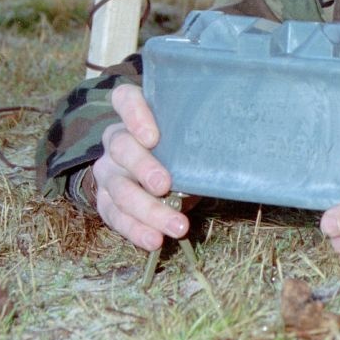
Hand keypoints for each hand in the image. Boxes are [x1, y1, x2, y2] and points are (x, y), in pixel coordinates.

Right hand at [90, 84, 189, 250]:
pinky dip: (135, 230)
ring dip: (147, 209)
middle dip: (143, 167)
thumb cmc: (181, 148)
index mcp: (134, 113)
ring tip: (175, 226)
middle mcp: (116, 139)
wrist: (162, 175)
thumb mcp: (189, 138)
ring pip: (119, 188)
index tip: (153, 137)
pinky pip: (115, 216)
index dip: (135, 115)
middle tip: (164, 185)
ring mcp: (108, 171)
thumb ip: (197, 140)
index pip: (125, 100)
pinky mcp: (106, 200)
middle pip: (121, 147)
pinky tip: (154, 240)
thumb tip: (233, 152)